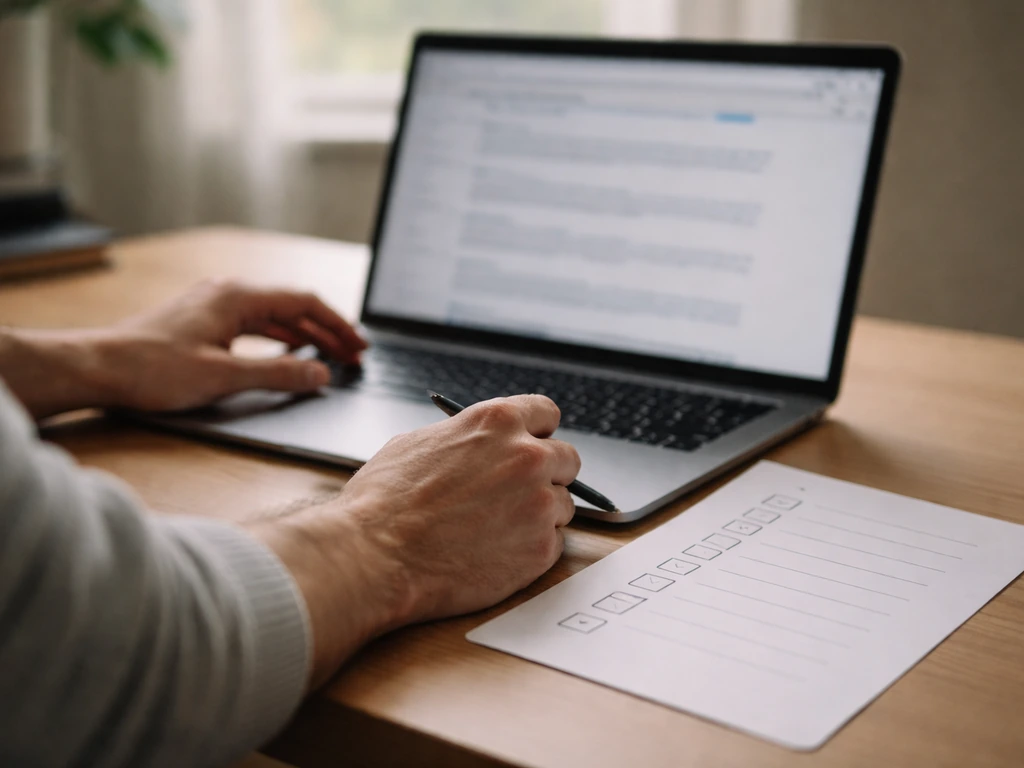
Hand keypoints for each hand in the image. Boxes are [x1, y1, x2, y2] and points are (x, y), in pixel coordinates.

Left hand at [98, 280, 366, 411]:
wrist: (97, 368)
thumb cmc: (152, 369)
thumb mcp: (224, 376)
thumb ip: (278, 375)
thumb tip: (321, 374)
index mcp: (237, 296)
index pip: (304, 303)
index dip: (337, 326)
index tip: (359, 347)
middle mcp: (227, 294)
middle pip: (292, 309)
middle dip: (326, 332)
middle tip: (353, 356)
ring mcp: (212, 307)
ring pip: (272, 318)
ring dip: (303, 337)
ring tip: (329, 357)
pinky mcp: (201, 323)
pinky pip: (253, 326)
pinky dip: (277, 340)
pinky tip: (285, 354)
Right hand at [252, 395, 580, 687]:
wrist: (374, 555)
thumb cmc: (384, 501)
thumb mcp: (420, 443)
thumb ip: (466, 439)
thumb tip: (479, 444)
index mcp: (497, 422)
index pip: (547, 413)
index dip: (538, 433)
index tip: (533, 446)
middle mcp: (528, 457)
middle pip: (567, 459)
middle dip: (547, 475)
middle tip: (516, 495)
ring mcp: (538, 504)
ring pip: (562, 505)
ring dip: (538, 515)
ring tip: (493, 530)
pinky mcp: (541, 549)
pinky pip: (553, 544)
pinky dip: (530, 550)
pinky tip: (493, 553)